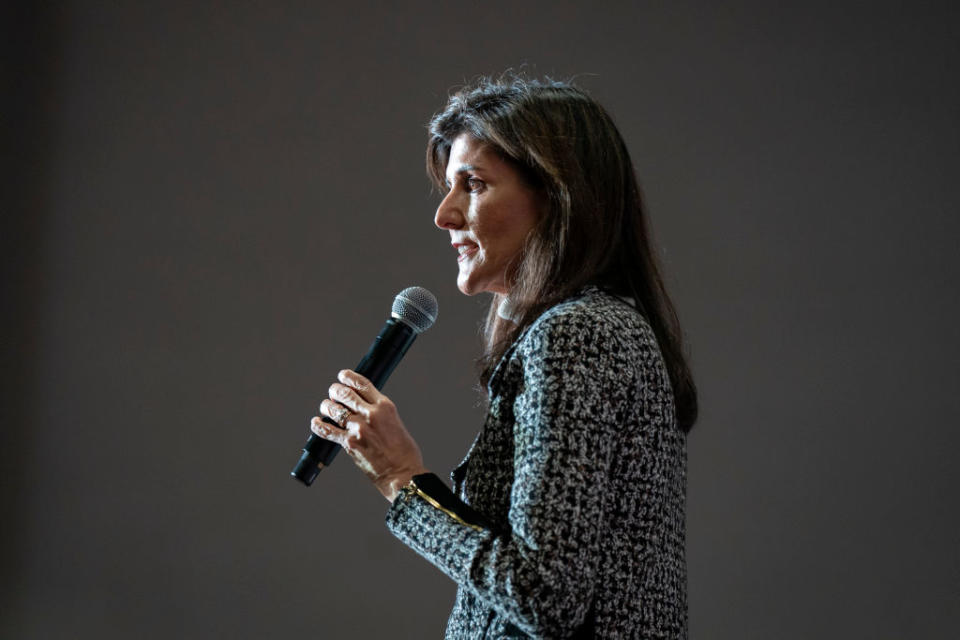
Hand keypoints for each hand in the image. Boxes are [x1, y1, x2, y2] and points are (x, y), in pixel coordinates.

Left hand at [312, 369, 427, 501]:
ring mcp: (358, 428)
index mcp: (385, 406)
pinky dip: (318, 425)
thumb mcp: (395, 422)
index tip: (342, 376)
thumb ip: (379, 412)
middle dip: (335, 390)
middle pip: (344, 393)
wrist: (402, 474)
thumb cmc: (403, 452)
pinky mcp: (349, 443)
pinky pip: (326, 431)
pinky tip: (316, 422)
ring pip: (333, 408)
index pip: (362, 383)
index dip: (348, 377)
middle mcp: (370, 414)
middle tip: (333, 393)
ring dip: (326, 406)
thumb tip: (361, 406)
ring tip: (326, 408)